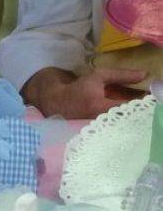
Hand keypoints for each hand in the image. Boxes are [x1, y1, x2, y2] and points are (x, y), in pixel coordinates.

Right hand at [26, 65, 145, 119]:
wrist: (57, 104)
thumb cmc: (78, 89)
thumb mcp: (98, 77)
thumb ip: (121, 75)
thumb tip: (145, 74)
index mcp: (100, 107)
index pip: (130, 107)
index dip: (145, 103)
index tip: (153, 98)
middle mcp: (100, 122)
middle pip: (130, 120)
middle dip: (141, 113)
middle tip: (150, 106)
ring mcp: (100, 131)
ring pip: (125, 127)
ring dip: (135, 119)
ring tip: (142, 112)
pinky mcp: (100, 136)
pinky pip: (119, 130)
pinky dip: (127, 125)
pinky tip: (131, 120)